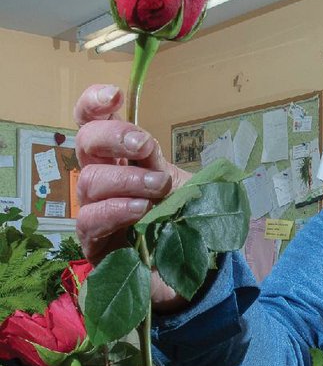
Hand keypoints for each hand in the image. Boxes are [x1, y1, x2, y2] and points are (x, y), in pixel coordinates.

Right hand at [74, 84, 191, 309]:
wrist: (192, 270)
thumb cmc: (185, 222)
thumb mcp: (185, 185)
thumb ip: (163, 163)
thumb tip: (148, 147)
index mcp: (123, 159)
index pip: (94, 122)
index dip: (94, 104)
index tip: (114, 95)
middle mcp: (103, 179)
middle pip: (86, 142)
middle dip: (115, 137)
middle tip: (144, 148)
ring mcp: (95, 209)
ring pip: (90, 181)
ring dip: (127, 180)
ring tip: (158, 189)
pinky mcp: (94, 243)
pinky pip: (91, 220)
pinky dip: (116, 210)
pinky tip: (140, 211)